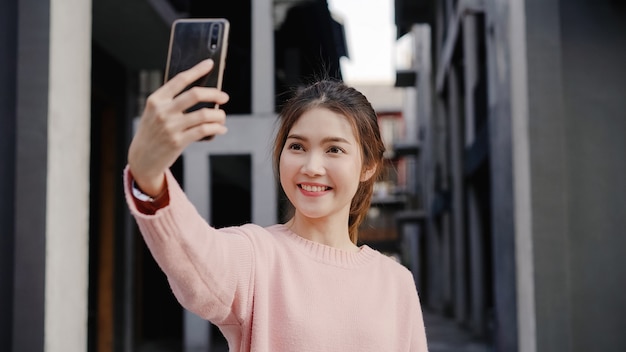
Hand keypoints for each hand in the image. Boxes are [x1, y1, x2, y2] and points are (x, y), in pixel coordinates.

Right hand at [128, 59, 229, 195]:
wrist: (142, 159)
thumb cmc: (153, 133)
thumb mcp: (155, 113)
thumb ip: (171, 102)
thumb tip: (202, 93)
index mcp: (156, 100)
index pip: (180, 79)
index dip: (197, 70)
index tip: (210, 64)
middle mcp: (163, 111)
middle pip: (195, 94)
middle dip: (214, 94)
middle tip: (224, 97)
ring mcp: (170, 127)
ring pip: (204, 114)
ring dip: (219, 115)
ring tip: (221, 117)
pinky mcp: (178, 141)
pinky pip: (204, 130)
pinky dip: (216, 128)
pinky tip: (220, 129)